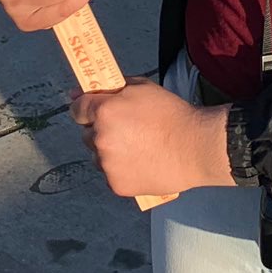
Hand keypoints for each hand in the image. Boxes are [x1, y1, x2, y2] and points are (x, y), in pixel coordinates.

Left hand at [71, 80, 232, 195]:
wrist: (195, 147)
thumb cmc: (172, 114)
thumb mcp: (143, 87)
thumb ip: (113, 88)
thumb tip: (86, 91)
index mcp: (104, 111)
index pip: (76, 109)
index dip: (85, 108)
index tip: (91, 110)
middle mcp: (101, 138)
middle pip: (87, 134)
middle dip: (100, 130)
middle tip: (125, 129)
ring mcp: (107, 164)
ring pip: (98, 156)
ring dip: (109, 151)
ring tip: (137, 148)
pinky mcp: (116, 184)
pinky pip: (111, 174)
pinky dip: (120, 170)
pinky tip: (140, 162)